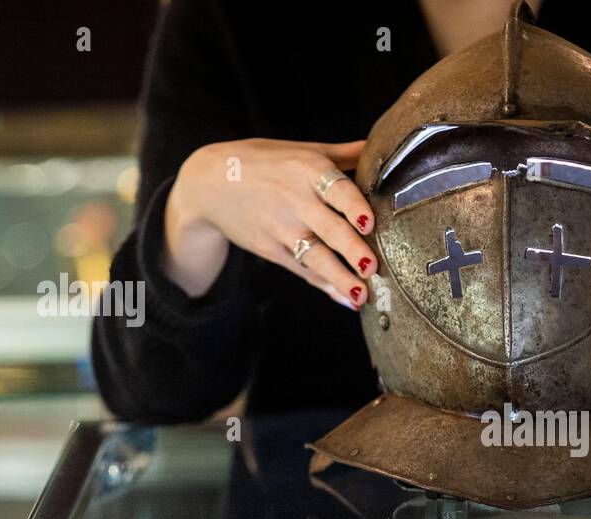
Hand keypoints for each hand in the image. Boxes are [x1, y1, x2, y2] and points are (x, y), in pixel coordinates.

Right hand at [162, 138, 377, 307]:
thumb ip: (343, 154)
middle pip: (329, 229)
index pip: (336, 188)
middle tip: (374, 268)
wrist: (208, 183)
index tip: (369, 223)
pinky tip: (346, 299)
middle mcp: (295, 200)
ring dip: (340, 278)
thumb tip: (382, 147)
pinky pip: (302, 269)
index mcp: (307, 169)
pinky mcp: (271, 249)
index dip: (353, 206)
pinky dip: (325, 285)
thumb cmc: (263, 162)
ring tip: (362, 295)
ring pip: (316, 257)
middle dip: (352, 250)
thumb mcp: (300, 149)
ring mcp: (282, 228)